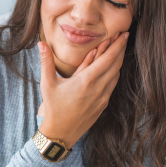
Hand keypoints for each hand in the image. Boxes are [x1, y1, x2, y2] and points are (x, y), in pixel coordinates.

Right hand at [36, 32, 127, 147]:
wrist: (61, 132)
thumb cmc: (53, 107)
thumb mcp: (48, 83)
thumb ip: (46, 61)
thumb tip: (41, 43)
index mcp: (86, 81)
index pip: (108, 58)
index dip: (117, 45)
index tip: (123, 34)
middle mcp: (98, 88)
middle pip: (116, 64)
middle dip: (121, 49)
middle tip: (124, 36)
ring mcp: (103, 97)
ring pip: (116, 75)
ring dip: (118, 61)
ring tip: (118, 49)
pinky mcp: (103, 104)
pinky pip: (112, 84)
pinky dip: (114, 73)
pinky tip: (112, 67)